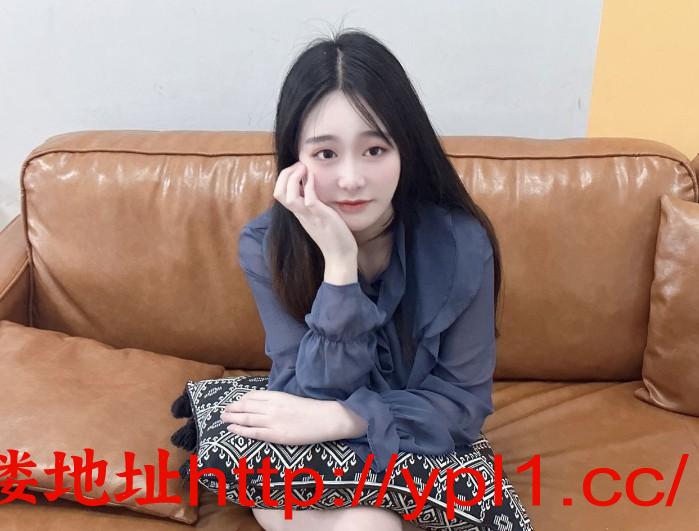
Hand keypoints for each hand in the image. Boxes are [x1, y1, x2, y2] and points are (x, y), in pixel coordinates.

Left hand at [219, 390, 366, 444]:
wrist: (326, 418)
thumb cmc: (311, 409)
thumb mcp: (290, 398)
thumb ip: (275, 399)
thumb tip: (260, 402)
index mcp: (277, 395)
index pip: (252, 396)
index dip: (240, 400)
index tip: (233, 403)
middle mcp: (272, 406)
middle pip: (246, 407)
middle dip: (232, 409)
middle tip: (222, 412)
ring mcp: (273, 421)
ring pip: (246, 419)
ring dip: (232, 419)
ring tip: (223, 420)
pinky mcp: (276, 435)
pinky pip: (254, 433)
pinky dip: (240, 431)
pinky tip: (232, 430)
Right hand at [272, 161, 357, 261]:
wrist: (340, 256)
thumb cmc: (333, 235)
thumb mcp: (318, 215)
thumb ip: (311, 201)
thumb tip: (310, 184)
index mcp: (298, 212)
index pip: (279, 192)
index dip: (284, 177)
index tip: (298, 168)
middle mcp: (300, 214)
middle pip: (278, 192)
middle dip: (285, 174)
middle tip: (299, 165)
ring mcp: (309, 216)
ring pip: (287, 196)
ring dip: (293, 178)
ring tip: (304, 169)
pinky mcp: (321, 218)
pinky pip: (309, 199)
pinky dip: (309, 185)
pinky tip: (314, 177)